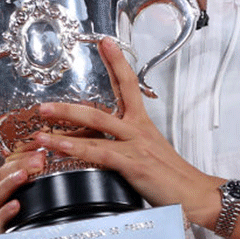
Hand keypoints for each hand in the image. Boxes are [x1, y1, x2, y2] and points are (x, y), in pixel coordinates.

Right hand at [0, 144, 48, 234]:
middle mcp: (0, 198)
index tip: (40, 145)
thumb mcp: (42, 198)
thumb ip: (45, 181)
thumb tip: (59, 161)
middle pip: (2, 174)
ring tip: (23, 175)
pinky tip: (16, 205)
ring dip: (10, 182)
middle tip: (39, 159)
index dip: (23, 152)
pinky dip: (5, 212)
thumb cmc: (37, 223)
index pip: (11, 163)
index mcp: (9, 186)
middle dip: (20, 164)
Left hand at [32, 39, 220, 227]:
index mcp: (143, 124)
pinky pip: (100, 152)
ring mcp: (136, 145)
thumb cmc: (174, 178)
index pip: (128, 85)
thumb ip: (130, 145)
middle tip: (45, 102)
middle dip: (70, 103)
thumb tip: (110, 145)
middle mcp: (138, 130)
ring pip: (96, 124)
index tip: (105, 43)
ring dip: (65, 120)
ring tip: (43, 120)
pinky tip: (59, 146)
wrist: (196, 194)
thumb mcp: (151, 154)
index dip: (116, 63)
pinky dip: (76, 147)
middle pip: (103, 104)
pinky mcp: (134, 164)